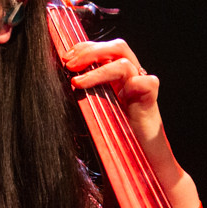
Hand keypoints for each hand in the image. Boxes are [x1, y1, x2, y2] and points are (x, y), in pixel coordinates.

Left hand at [61, 38, 199, 207]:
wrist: (142, 160)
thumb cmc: (116, 137)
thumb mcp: (93, 112)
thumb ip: (83, 97)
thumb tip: (55, 87)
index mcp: (116, 76)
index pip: (102, 49)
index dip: (84, 48)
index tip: (64, 56)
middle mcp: (130, 77)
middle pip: (116, 47)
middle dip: (90, 51)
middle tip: (68, 64)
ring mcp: (141, 86)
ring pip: (125, 63)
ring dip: (98, 69)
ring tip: (77, 82)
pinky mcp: (151, 101)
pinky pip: (147, 82)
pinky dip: (134, 84)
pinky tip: (120, 94)